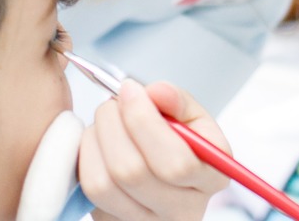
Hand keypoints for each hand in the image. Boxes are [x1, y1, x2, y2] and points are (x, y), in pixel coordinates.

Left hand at [79, 80, 230, 220]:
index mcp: (212, 178)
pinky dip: (86, 155)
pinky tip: (98, 141)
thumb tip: (157, 92)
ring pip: (104, 182)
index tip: (130, 89)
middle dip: (115, 124)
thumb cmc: (178, 142)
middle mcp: (182, 210)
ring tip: (106, 119)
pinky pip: (89, 189)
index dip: (145, 122)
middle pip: (134, 172)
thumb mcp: (191, 118)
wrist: (157, 170)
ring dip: (97, 138)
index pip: (178, 163)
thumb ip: (178, 101)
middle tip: (112, 101)